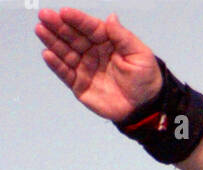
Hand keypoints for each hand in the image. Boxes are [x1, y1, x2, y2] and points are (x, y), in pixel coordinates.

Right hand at [34, 8, 161, 121]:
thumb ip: (123, 37)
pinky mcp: (79, 85)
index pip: (89, 27)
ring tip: (41, 30)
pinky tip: (47, 54)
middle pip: (73, 37)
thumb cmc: (145, 78)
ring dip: (52, 41)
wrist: (144, 107)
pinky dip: (56, 65)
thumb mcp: (139, 55)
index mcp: (106, 41)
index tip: (64, 12)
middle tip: (45, 16)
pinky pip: (65, 74)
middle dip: (58, 26)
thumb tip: (111, 18)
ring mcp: (84, 68)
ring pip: (65, 52)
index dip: (77, 20)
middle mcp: (92, 51)